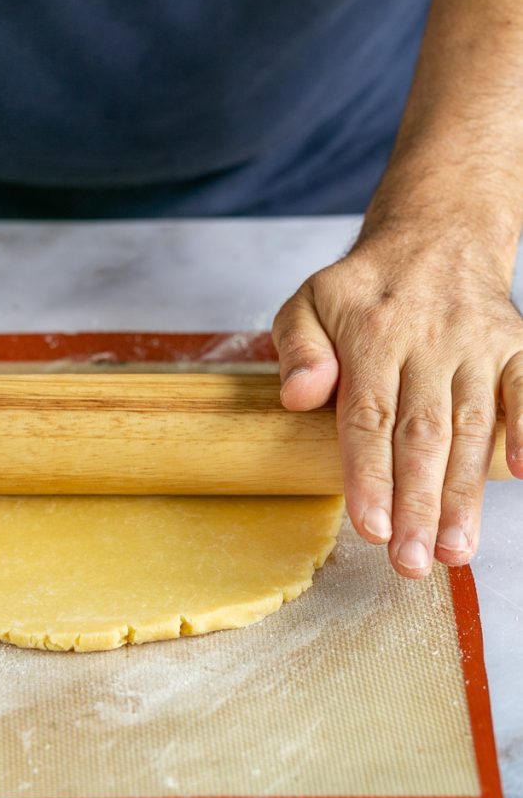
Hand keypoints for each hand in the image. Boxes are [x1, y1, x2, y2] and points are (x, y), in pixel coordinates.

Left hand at [272, 224, 522, 577]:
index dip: (370, 477)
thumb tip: (297, 396)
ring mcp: (476, 346)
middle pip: (421, 435)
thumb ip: (297, 348)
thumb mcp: (307, 302)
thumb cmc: (363, 288)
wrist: (436, 237)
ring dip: (466, 492)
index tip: (370, 528)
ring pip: (472, 426)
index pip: (369, 418)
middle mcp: (427, 343)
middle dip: (418, 504)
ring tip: (455, 550)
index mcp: (371, 337)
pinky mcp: (514, 346)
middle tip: (412, 561)